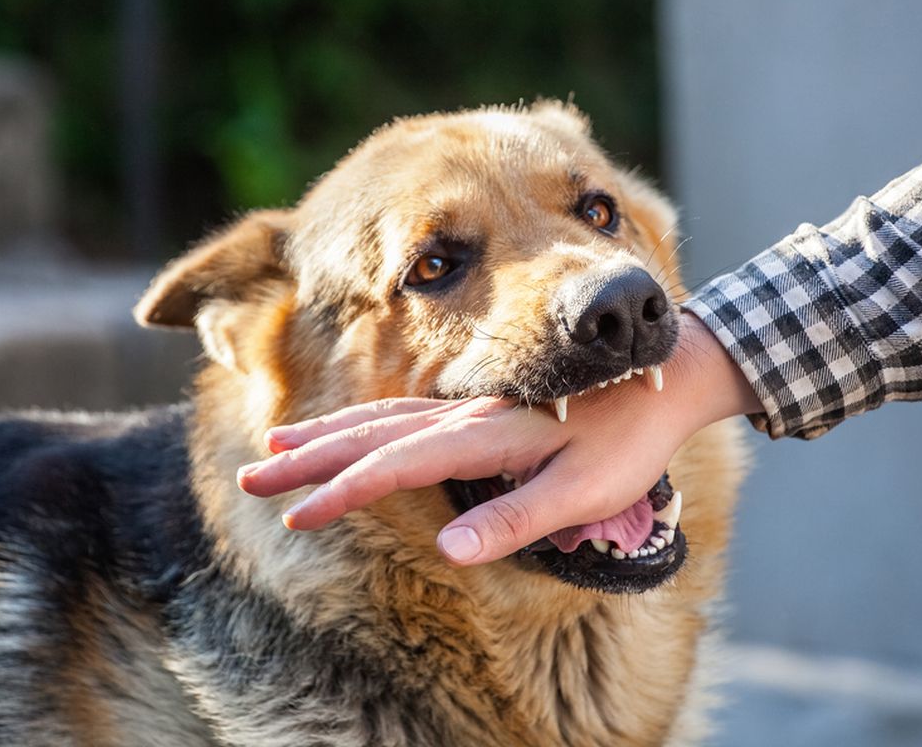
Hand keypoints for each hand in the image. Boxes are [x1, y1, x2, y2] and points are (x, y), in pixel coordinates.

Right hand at [237, 313, 761, 565]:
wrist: (668, 373)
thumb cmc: (631, 439)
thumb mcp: (586, 489)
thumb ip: (518, 518)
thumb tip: (450, 549)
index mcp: (488, 436)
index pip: (398, 466)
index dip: (344, 492)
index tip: (297, 514)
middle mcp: (468, 415)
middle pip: (372, 434)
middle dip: (309, 457)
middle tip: (253, 474)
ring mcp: (471, 407)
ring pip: (382, 417)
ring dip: (327, 433)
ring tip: (278, 444)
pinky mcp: (481, 408)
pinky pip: (408, 413)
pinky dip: (365, 423)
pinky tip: (352, 432)